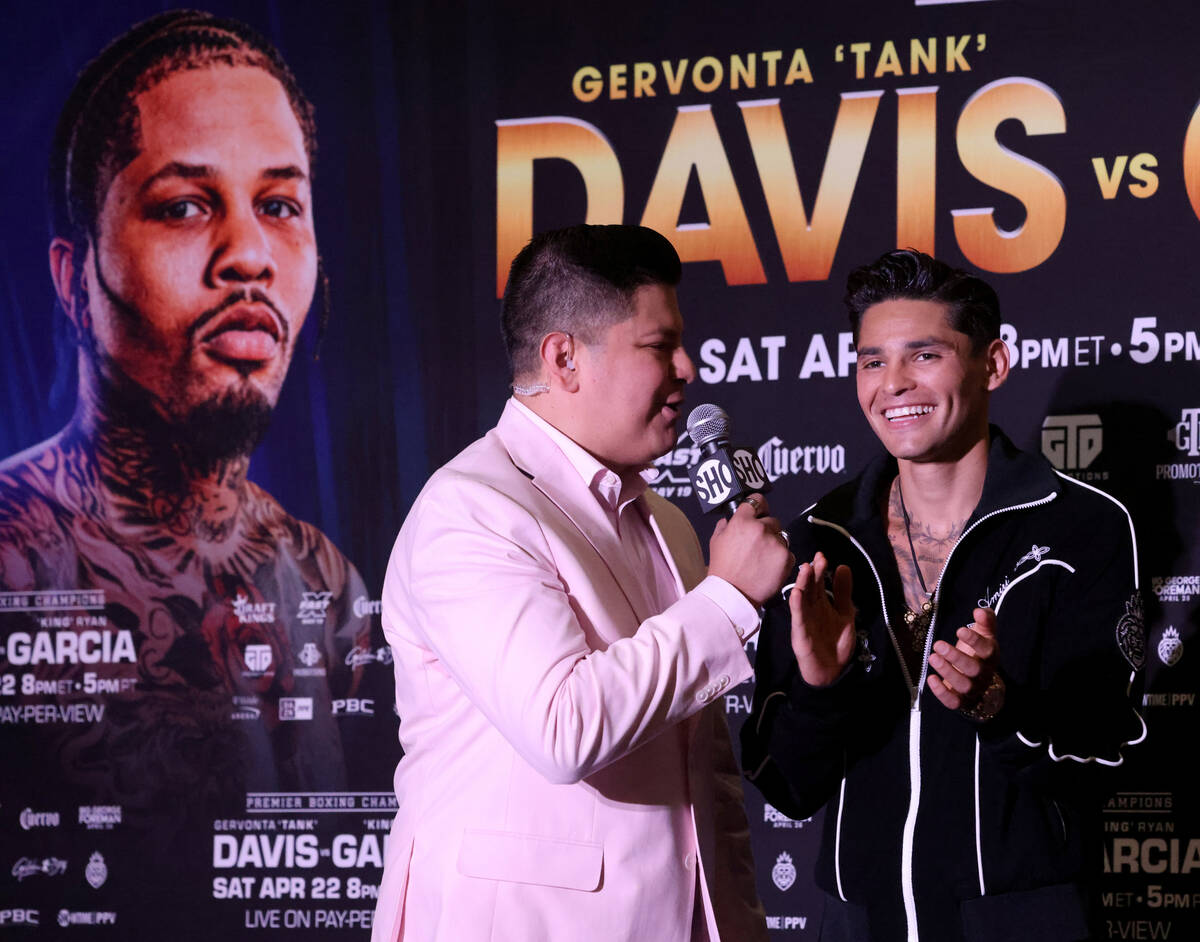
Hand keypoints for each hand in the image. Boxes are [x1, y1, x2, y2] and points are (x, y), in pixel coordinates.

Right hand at [708, 494, 793, 605]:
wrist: (733, 595)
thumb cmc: (723, 570)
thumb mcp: (716, 541)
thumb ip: (725, 525)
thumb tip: (730, 519)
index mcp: (742, 521)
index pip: (757, 501)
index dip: (758, 506)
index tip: (760, 511)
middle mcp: (761, 528)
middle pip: (772, 520)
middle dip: (767, 530)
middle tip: (758, 546)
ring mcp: (775, 543)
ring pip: (781, 537)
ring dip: (775, 545)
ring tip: (762, 560)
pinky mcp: (786, 558)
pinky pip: (788, 553)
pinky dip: (782, 559)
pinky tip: (769, 568)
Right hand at [789, 552, 855, 686]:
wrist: (833, 672)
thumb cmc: (836, 644)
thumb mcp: (845, 615)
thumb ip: (843, 593)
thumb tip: (842, 566)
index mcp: (820, 605)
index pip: (818, 583)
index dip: (820, 570)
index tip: (822, 556)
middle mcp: (810, 610)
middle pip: (809, 588)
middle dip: (811, 573)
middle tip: (816, 560)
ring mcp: (804, 621)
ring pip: (801, 600)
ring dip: (802, 584)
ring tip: (805, 569)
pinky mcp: (801, 634)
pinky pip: (798, 618)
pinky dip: (796, 606)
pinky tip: (796, 594)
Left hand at [928, 607, 1004, 719]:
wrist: (981, 682)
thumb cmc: (978, 653)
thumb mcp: (984, 635)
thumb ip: (985, 620)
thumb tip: (979, 610)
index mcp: (990, 657)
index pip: (987, 650)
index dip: (975, 641)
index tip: (959, 630)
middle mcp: (984, 674)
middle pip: (974, 669)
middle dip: (955, 657)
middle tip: (938, 644)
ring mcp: (973, 689)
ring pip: (964, 685)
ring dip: (947, 671)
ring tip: (932, 657)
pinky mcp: (961, 701)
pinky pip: (953, 702)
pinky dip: (942, 692)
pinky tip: (931, 678)